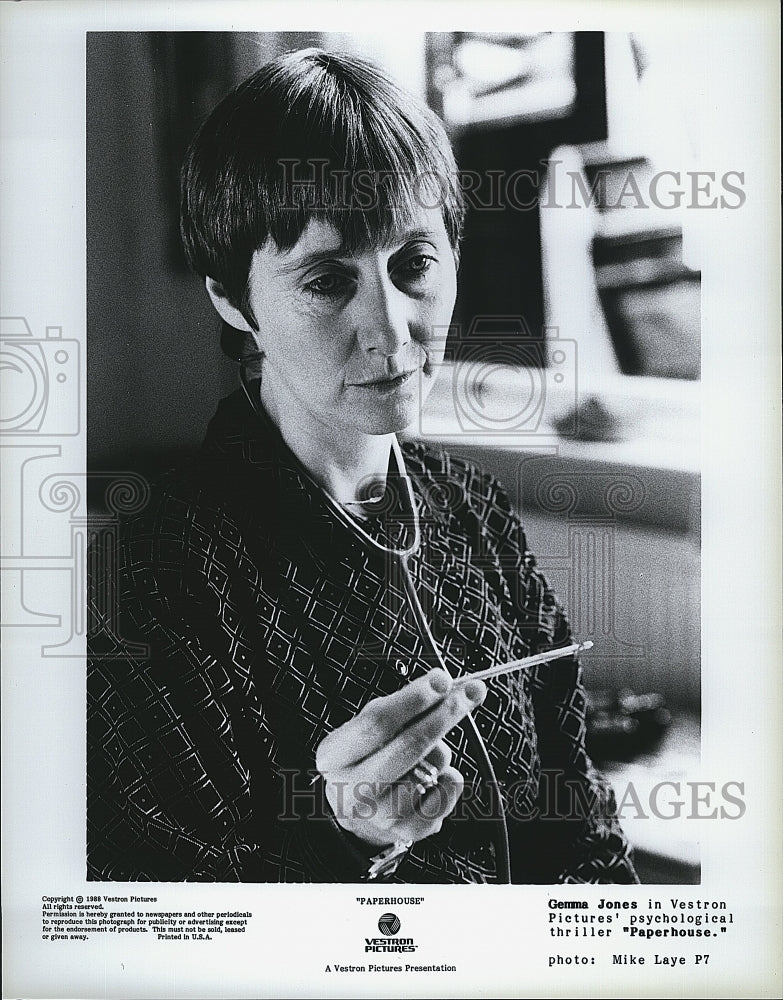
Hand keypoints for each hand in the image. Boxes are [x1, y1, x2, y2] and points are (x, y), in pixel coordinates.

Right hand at [315, 668, 485, 848]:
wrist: (359, 810)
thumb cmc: (368, 757)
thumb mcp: (368, 729)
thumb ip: (399, 708)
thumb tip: (441, 686)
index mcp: (334, 755)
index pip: (377, 722)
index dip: (413, 699)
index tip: (441, 680)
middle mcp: (353, 788)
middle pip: (407, 747)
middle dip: (444, 716)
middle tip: (469, 694)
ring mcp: (379, 814)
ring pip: (429, 772)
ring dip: (441, 754)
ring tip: (430, 752)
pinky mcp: (405, 831)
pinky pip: (444, 798)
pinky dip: (450, 780)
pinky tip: (439, 775)